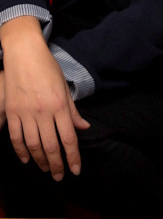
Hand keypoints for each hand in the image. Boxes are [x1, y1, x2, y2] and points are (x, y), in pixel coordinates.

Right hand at [1, 16, 89, 180]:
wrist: (25, 53)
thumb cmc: (48, 68)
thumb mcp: (64, 87)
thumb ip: (72, 111)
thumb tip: (83, 128)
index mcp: (59, 105)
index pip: (68, 138)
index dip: (73, 157)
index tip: (76, 170)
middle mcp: (43, 111)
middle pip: (51, 146)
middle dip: (57, 165)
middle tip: (60, 176)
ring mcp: (25, 113)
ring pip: (33, 145)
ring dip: (40, 161)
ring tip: (46, 169)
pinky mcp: (12, 112)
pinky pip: (16, 137)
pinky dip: (21, 151)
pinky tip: (27, 159)